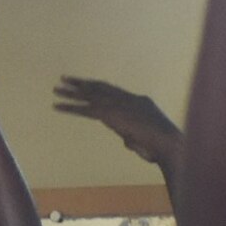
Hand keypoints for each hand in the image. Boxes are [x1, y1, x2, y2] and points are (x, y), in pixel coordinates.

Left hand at [53, 77, 183, 169]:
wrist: (169, 145)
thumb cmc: (161, 147)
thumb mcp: (146, 138)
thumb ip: (134, 135)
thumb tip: (127, 139)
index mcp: (139, 101)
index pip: (114, 91)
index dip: (98, 87)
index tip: (86, 84)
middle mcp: (127, 99)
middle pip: (100, 88)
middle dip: (82, 83)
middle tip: (66, 79)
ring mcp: (119, 105)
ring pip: (90, 96)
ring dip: (71, 92)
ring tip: (56, 89)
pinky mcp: (110, 115)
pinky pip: (85, 110)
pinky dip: (70, 108)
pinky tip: (57, 106)